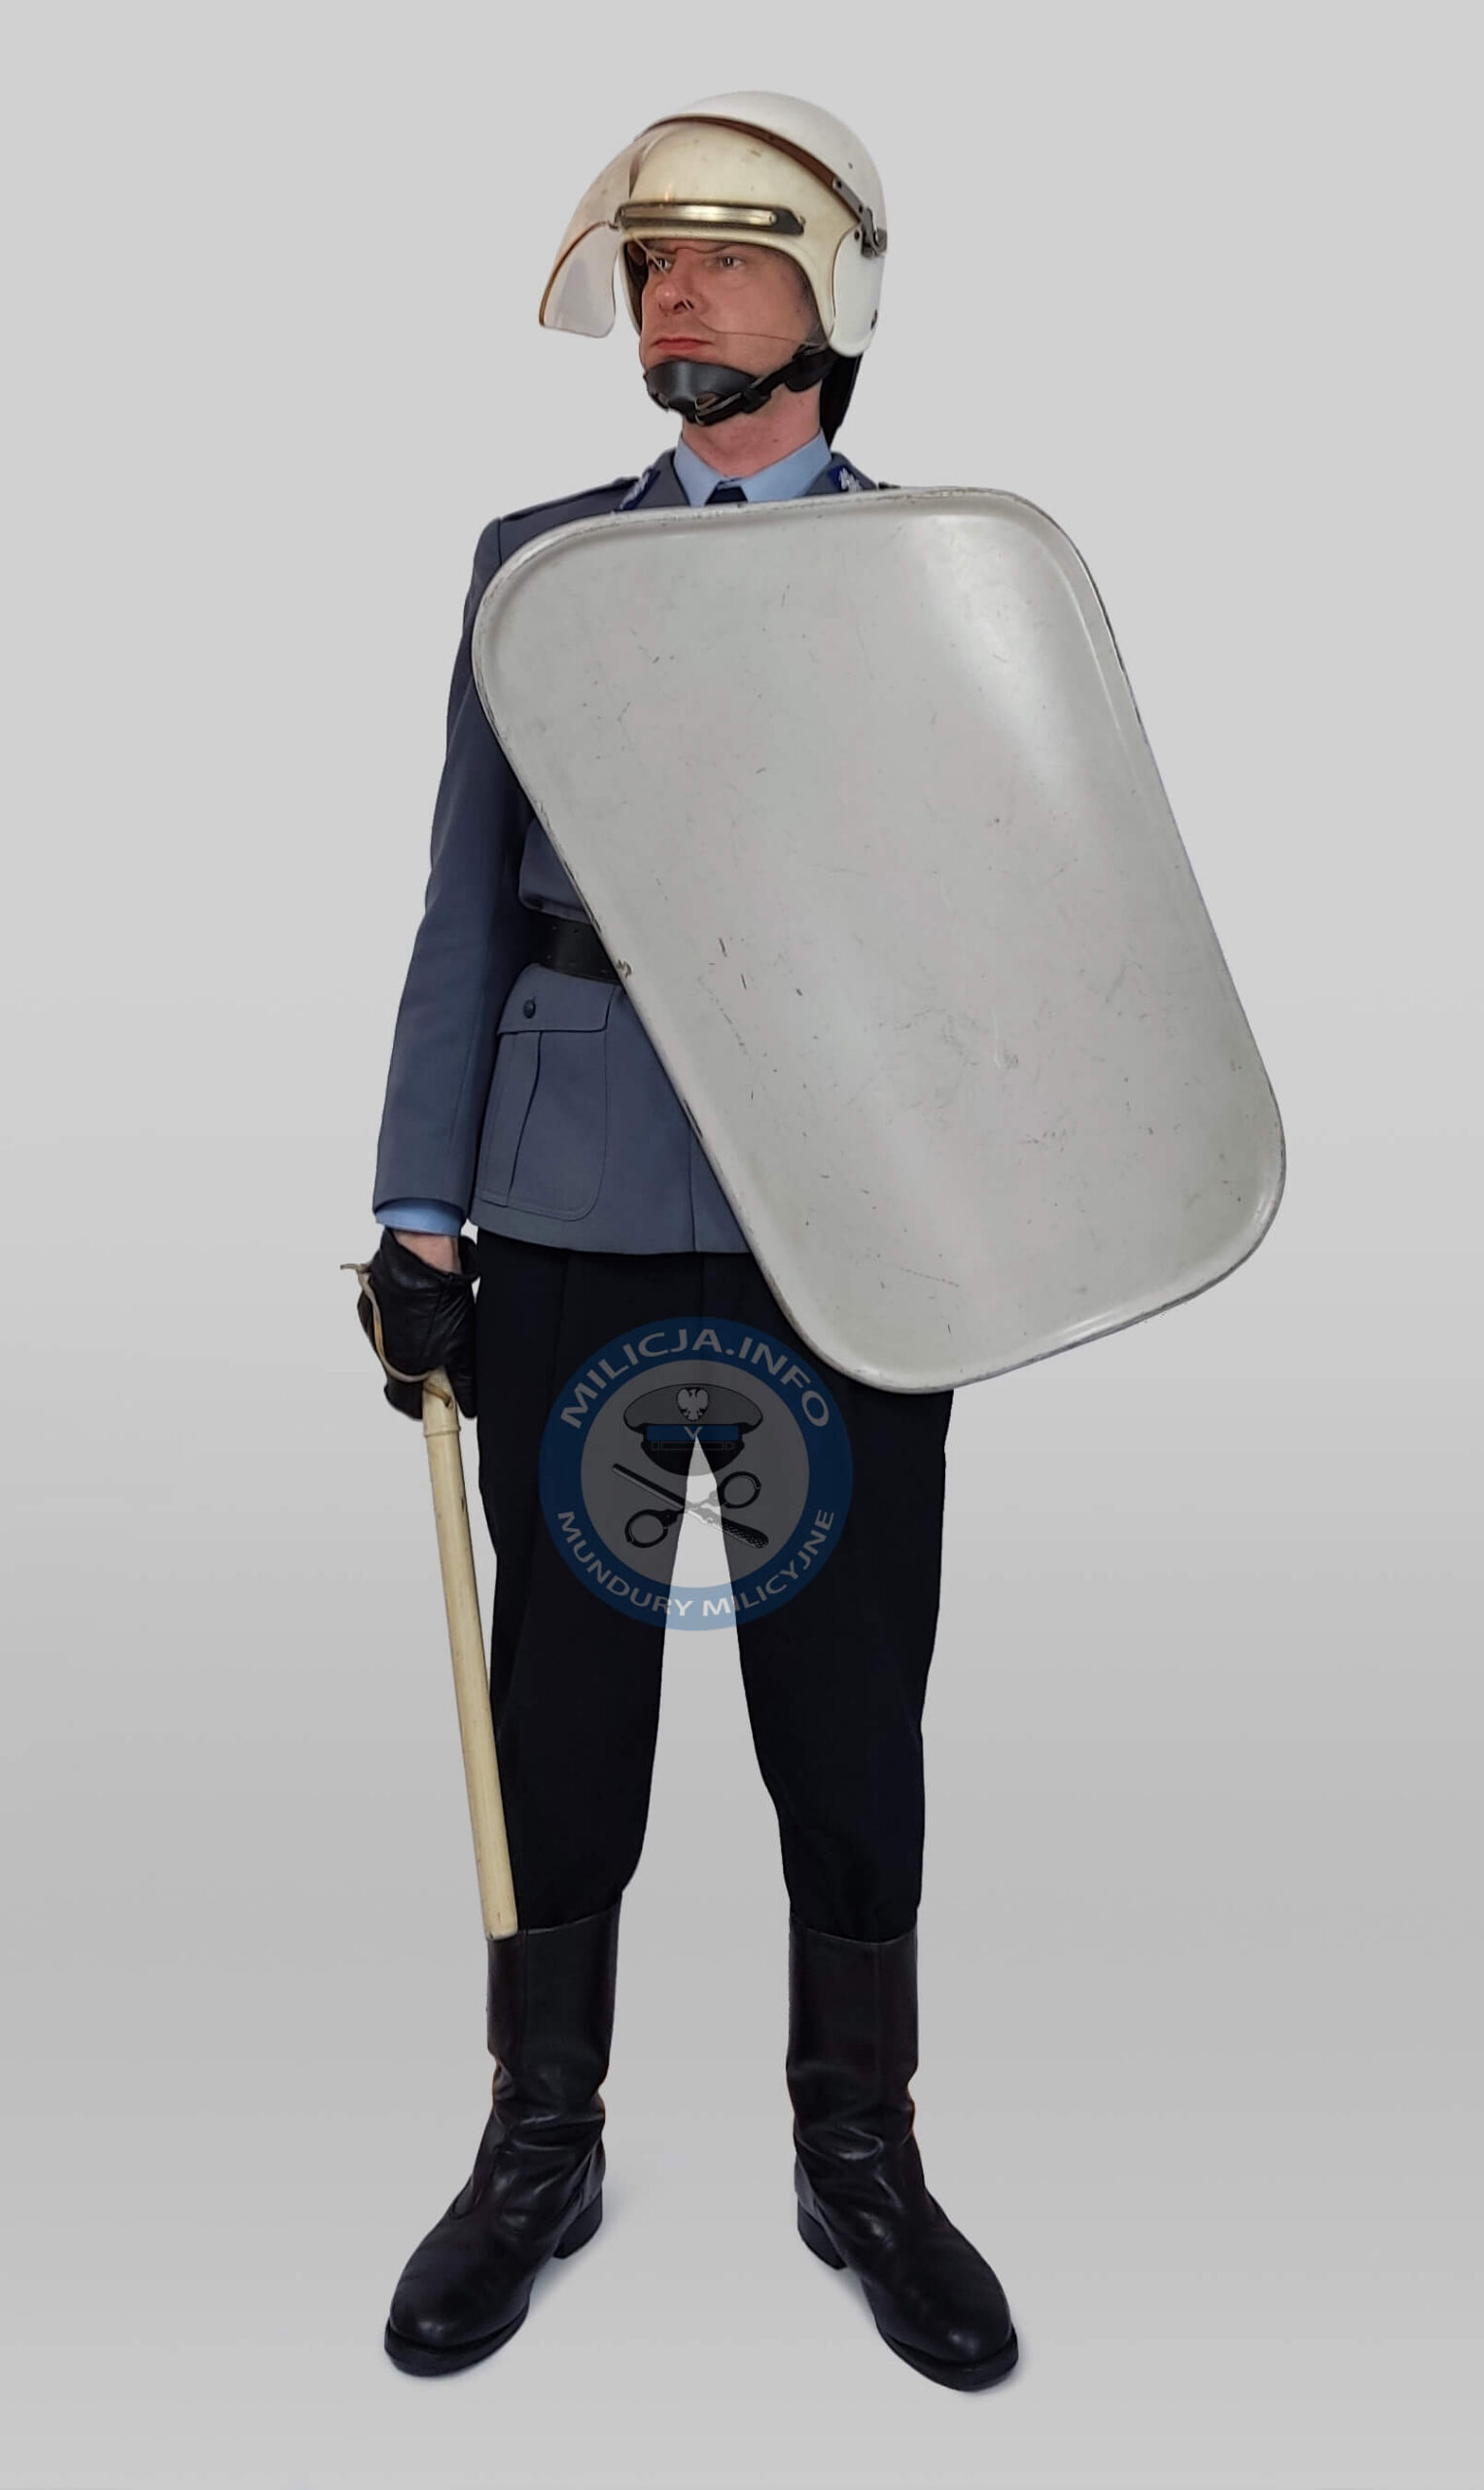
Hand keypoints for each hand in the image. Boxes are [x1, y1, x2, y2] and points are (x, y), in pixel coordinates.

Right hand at [352, 1228, 477, 1420]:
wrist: (421, 1253)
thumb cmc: (438, 1296)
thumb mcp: (460, 1346)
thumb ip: (462, 1381)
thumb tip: (468, 1403)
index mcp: (400, 1365)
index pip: (405, 1404)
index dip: (423, 1406)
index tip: (436, 1401)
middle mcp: (380, 1348)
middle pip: (398, 1376)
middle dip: (419, 1373)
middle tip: (441, 1361)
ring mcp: (372, 1325)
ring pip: (390, 1348)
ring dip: (409, 1346)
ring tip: (433, 1327)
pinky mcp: (369, 1305)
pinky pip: (383, 1325)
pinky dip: (400, 1324)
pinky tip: (420, 1310)